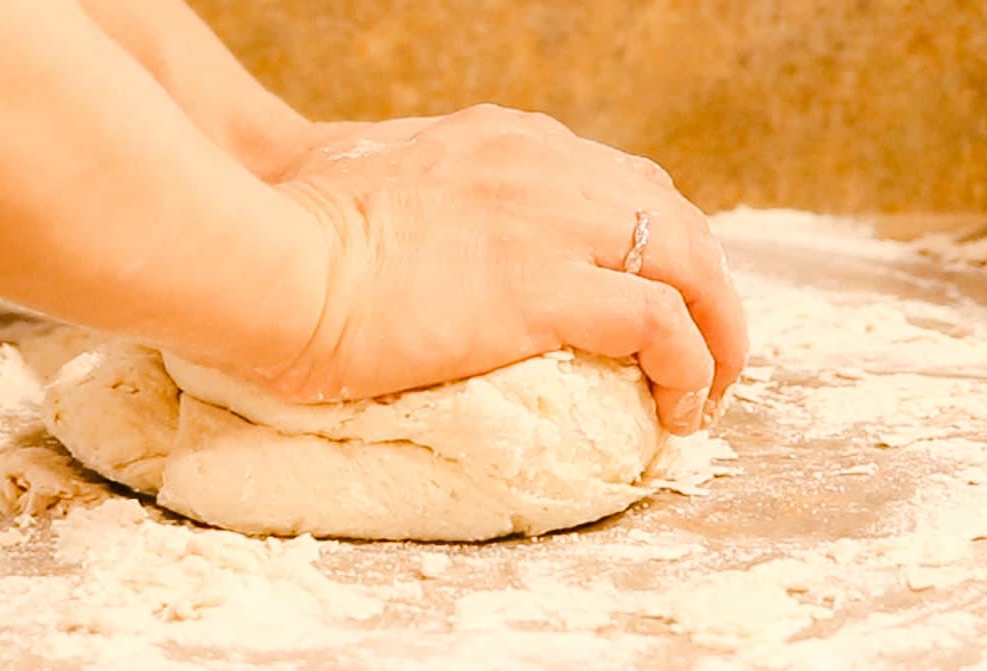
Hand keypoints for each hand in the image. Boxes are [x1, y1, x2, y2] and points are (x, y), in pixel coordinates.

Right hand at [264, 104, 747, 433]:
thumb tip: (417, 245)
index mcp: (507, 143)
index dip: (659, 243)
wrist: (268, 256)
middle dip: (710, 288)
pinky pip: (660, 325)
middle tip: (706, 353)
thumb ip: (420, 199)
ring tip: (706, 395)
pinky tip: (676, 409)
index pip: (622, 182)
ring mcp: (549, 222)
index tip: (659, 299)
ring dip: (718, 333)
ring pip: (692, 264)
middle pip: (677, 218)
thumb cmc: (289, 228)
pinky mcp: (542, 287)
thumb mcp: (371, 183)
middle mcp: (544, 167)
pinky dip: (689, 368)